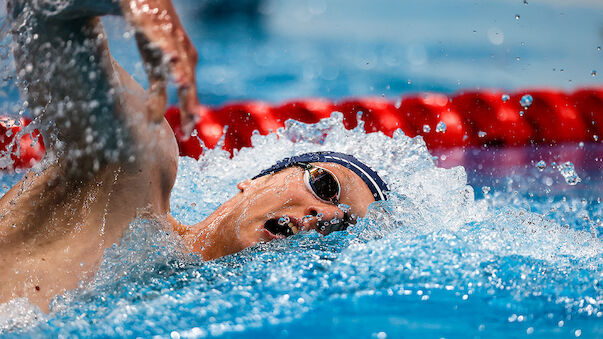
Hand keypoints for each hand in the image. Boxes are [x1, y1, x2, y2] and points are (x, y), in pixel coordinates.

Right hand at [122, 0, 200, 136]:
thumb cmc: (153, 35)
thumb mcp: (154, 68)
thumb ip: (157, 94)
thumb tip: (154, 124)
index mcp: (185, 65)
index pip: (190, 95)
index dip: (189, 113)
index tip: (186, 135)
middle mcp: (182, 52)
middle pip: (188, 80)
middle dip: (190, 100)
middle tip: (192, 121)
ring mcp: (170, 36)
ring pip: (178, 57)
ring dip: (181, 72)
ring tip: (184, 86)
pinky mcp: (153, 22)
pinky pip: (161, 35)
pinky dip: (166, 46)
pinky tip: (171, 56)